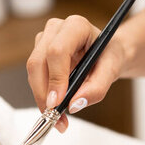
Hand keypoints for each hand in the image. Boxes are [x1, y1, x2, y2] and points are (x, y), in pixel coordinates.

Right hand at [26, 15, 125, 132]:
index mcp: (76, 26)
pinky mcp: (38, 53)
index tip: (57, 103)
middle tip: (54, 117)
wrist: (107, 54)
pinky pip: (34, 77)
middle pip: (38, 62)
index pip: (57, 52)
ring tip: (58, 118)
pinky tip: (55, 108)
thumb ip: (96, 89)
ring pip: (33, 72)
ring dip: (41, 98)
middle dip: (43, 93)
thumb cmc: (109, 56)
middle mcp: (55, 29)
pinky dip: (42, 96)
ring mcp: (44, 39)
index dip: (55, 78)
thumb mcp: (112, 71)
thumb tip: (74, 105)